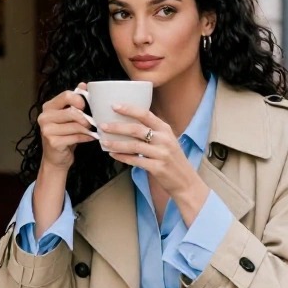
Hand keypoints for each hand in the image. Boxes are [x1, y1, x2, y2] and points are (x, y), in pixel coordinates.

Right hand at [37, 86, 95, 170]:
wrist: (56, 159)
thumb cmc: (63, 136)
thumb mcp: (67, 117)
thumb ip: (73, 101)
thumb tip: (83, 85)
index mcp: (48, 107)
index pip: (66, 95)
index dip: (79, 100)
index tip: (85, 107)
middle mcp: (44, 117)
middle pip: (72, 111)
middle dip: (85, 118)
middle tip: (93, 123)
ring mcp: (47, 130)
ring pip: (75, 125)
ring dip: (87, 129)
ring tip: (93, 131)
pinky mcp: (53, 142)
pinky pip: (75, 137)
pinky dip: (86, 137)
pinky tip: (90, 138)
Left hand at [99, 105, 208, 221]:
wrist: (185, 181)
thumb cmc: (172, 160)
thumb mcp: (167, 141)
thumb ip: (152, 132)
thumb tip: (127, 124)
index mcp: (165, 129)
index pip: (145, 114)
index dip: (129, 109)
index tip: (114, 106)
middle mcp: (164, 139)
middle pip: (136, 129)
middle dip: (117, 127)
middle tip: (102, 126)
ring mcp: (162, 154)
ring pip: (134, 146)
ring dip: (116, 144)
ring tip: (104, 142)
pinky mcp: (158, 167)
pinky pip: (135, 161)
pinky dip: (122, 157)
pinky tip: (113, 155)